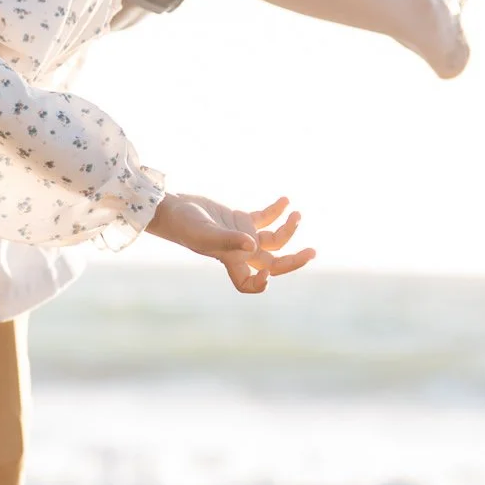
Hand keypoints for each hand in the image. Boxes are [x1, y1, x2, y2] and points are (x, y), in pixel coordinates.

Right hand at [146, 193, 314, 293]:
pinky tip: (285, 200)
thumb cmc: (184, 222)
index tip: (268, 275)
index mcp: (230, 260)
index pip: (248, 284)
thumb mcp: (205, 232)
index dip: (261, 284)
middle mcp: (239, 252)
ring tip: (297, 213)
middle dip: (294, 260)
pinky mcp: (240, 219)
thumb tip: (254, 247)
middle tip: (312, 252)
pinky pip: (265, 218)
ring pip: (273, 240)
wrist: (172, 206)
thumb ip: (228, 239)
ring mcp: (241, 236)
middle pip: (273, 264)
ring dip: (288, 228)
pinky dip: (277, 211)